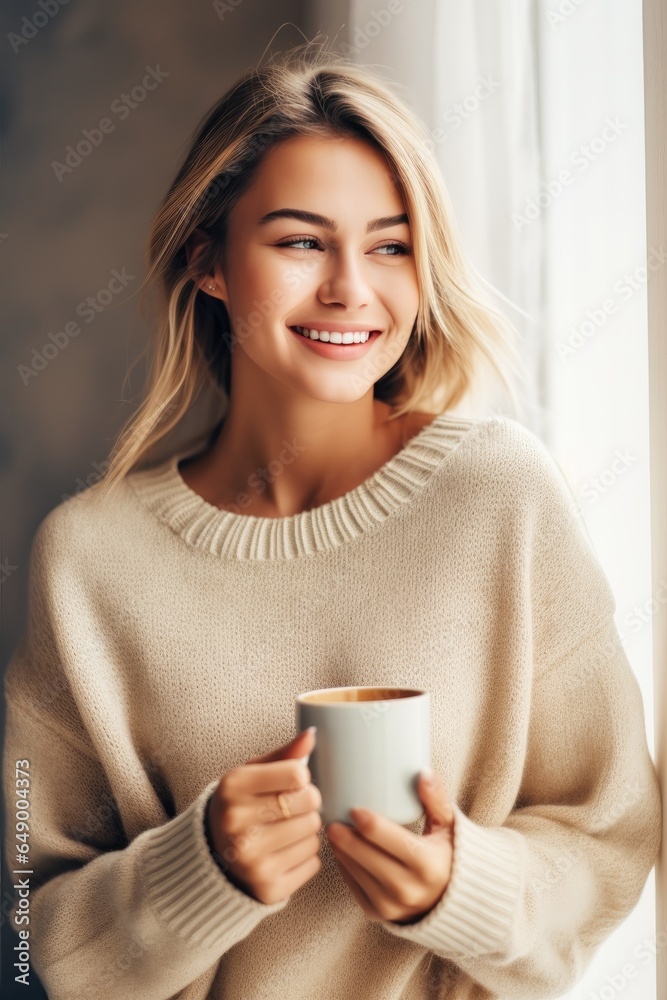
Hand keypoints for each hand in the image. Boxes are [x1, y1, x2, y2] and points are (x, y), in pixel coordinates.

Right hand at [206, 728, 322, 904]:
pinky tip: (284, 852)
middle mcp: (236, 823)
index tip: (291, 782)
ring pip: (314, 833)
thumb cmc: (241, 804)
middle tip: (291, 807)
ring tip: (285, 829)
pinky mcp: (266, 887)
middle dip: (308, 802)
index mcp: (232, 787)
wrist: (212, 854)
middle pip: (310, 802)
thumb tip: (312, 734)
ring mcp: (250, 859)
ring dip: (307, 829)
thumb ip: (284, 754)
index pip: (297, 773)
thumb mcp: (252, 773)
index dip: (301, 776)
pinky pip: (313, 861)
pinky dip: (306, 855)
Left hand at [325, 769, 454, 924]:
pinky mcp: (379, 913)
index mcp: (428, 865)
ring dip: (342, 851)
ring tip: (333, 831)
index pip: (391, 841)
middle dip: (346, 838)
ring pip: (357, 873)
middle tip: (332, 819)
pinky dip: (344, 868)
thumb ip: (436, 799)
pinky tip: (340, 850)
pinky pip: (354, 888)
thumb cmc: (447, 855)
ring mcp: (393, 906)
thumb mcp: (448, 827)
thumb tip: (423, 772)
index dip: (369, 824)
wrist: (450, 900)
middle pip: (367, 858)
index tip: (354, 809)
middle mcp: (410, 889)